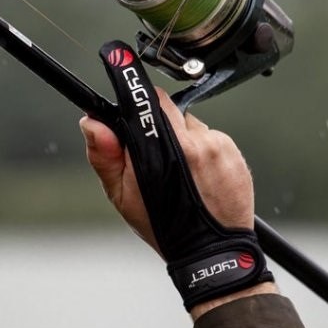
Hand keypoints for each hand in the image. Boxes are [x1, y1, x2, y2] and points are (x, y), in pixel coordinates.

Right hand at [80, 41, 272, 311]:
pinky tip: (199, 178)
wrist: (212, 252)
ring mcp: (219, 147)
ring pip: (192, 126)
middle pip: (169, 110)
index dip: (136, 93)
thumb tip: (91, 121)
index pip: (150, 100)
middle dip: (158, 123)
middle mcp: (195, 141)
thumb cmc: (163, 225)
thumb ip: (105, 155)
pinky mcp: (235, 154)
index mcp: (165, 147)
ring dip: (183, 140)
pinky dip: (204, 152)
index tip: (124, 76)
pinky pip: (213, 140)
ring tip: (181, 173)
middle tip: (155, 152)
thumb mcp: (122, 196)